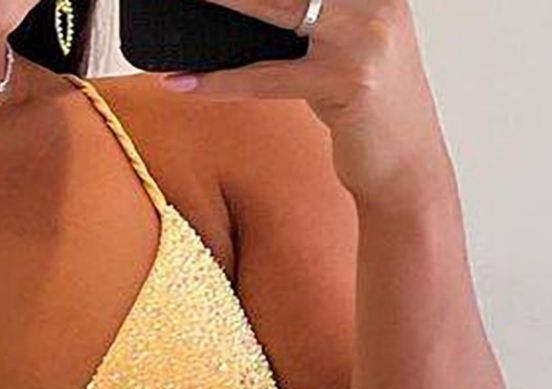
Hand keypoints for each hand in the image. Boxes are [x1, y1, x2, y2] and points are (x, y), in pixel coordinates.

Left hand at [160, 0, 453, 208]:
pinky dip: (222, 82)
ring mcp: (366, 36)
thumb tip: (239, 12)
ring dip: (222, 5)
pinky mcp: (349, 79)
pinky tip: (185, 82)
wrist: (407, 170)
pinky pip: (268, 78)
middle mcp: (375, 0)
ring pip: (276, 9)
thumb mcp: (340, 52)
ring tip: (182, 5)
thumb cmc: (364, 110)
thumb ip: (304, 22)